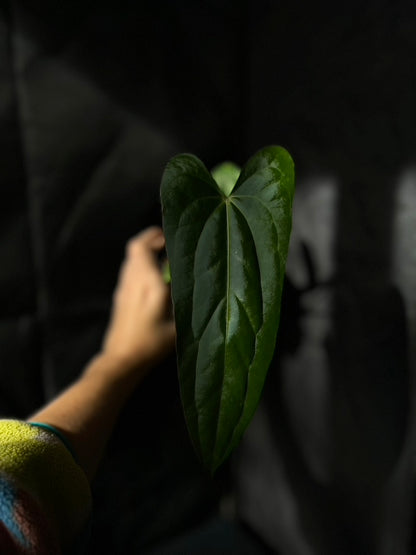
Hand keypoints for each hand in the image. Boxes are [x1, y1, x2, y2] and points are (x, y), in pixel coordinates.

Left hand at [101, 226, 175, 377]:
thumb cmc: (151, 344)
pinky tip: (154, 276)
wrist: (121, 360)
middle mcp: (132, 280)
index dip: (156, 236)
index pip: (144, 247)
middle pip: (135, 248)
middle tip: (168, 241)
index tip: (171, 235)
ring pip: (131, 259)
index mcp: (147, 283)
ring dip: (145, 252)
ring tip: (164, 256)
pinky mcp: (120, 297)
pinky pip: (129, 271)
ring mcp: (123, 288)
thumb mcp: (175, 325)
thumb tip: (186, 279)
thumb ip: (181, 299)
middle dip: (151, 240)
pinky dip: (141, 265)